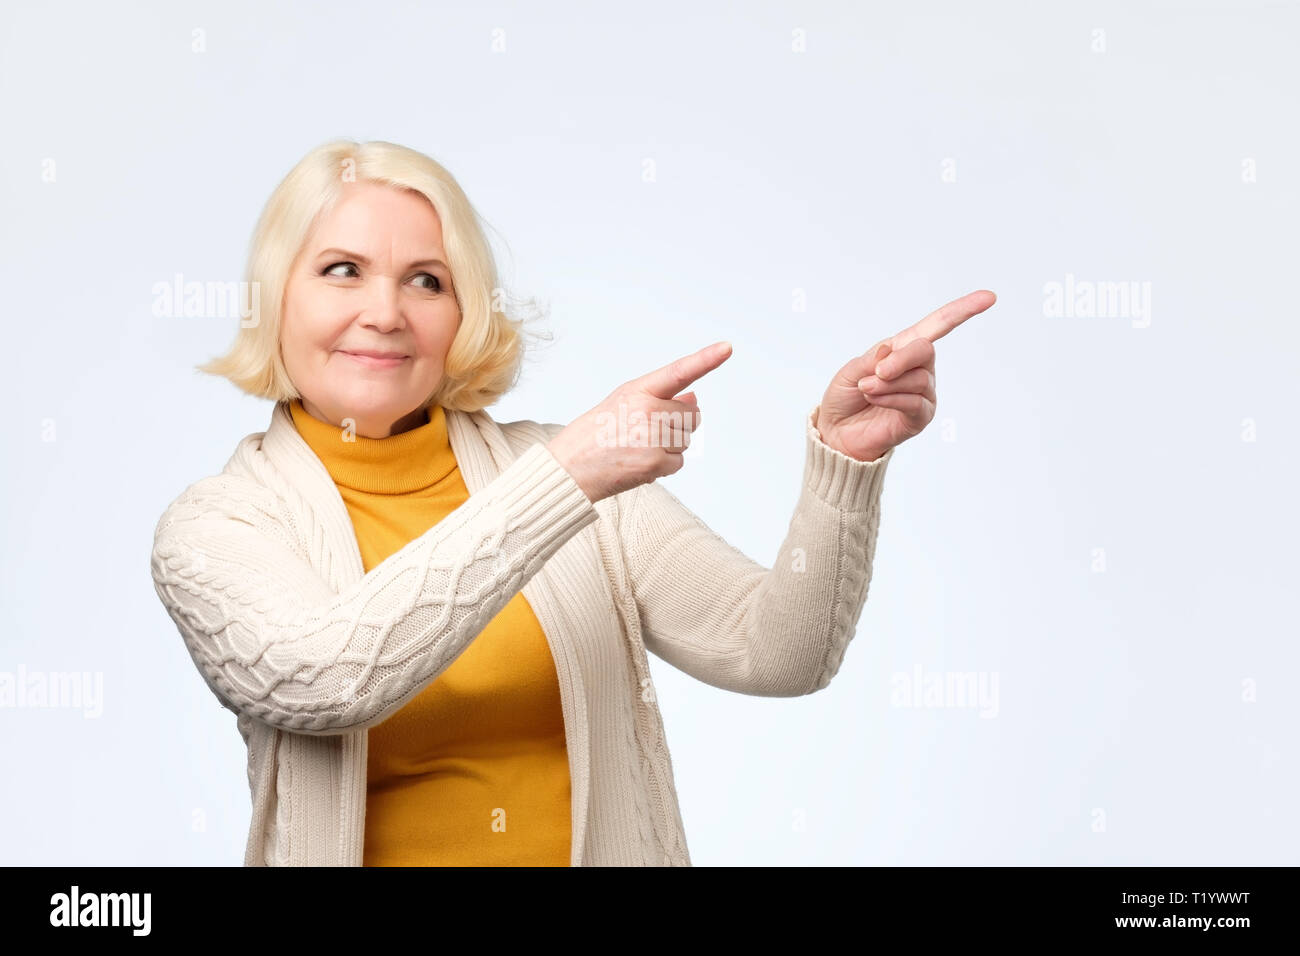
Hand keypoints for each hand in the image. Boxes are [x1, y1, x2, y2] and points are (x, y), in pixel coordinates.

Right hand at [546, 341, 731, 502]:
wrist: (568, 468)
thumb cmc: (593, 434)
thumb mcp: (622, 404)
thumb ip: (659, 398)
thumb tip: (694, 400)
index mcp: (637, 390)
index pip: (678, 372)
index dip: (706, 359)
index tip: (727, 347)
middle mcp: (647, 410)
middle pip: (692, 416)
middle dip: (678, 425)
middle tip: (645, 433)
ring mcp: (653, 436)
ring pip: (686, 440)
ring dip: (669, 447)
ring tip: (637, 448)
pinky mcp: (656, 462)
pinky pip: (679, 462)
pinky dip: (664, 466)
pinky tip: (639, 462)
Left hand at [815, 290, 996, 460]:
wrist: (838, 432)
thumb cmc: (845, 398)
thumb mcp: (850, 371)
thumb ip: (872, 359)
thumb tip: (892, 348)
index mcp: (903, 349)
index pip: (937, 325)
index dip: (961, 311)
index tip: (988, 297)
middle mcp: (919, 369)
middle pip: (925, 350)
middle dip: (900, 359)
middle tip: (877, 371)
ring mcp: (923, 393)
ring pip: (917, 379)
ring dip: (886, 384)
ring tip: (866, 390)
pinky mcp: (920, 417)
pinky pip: (913, 402)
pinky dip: (890, 398)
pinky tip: (874, 399)